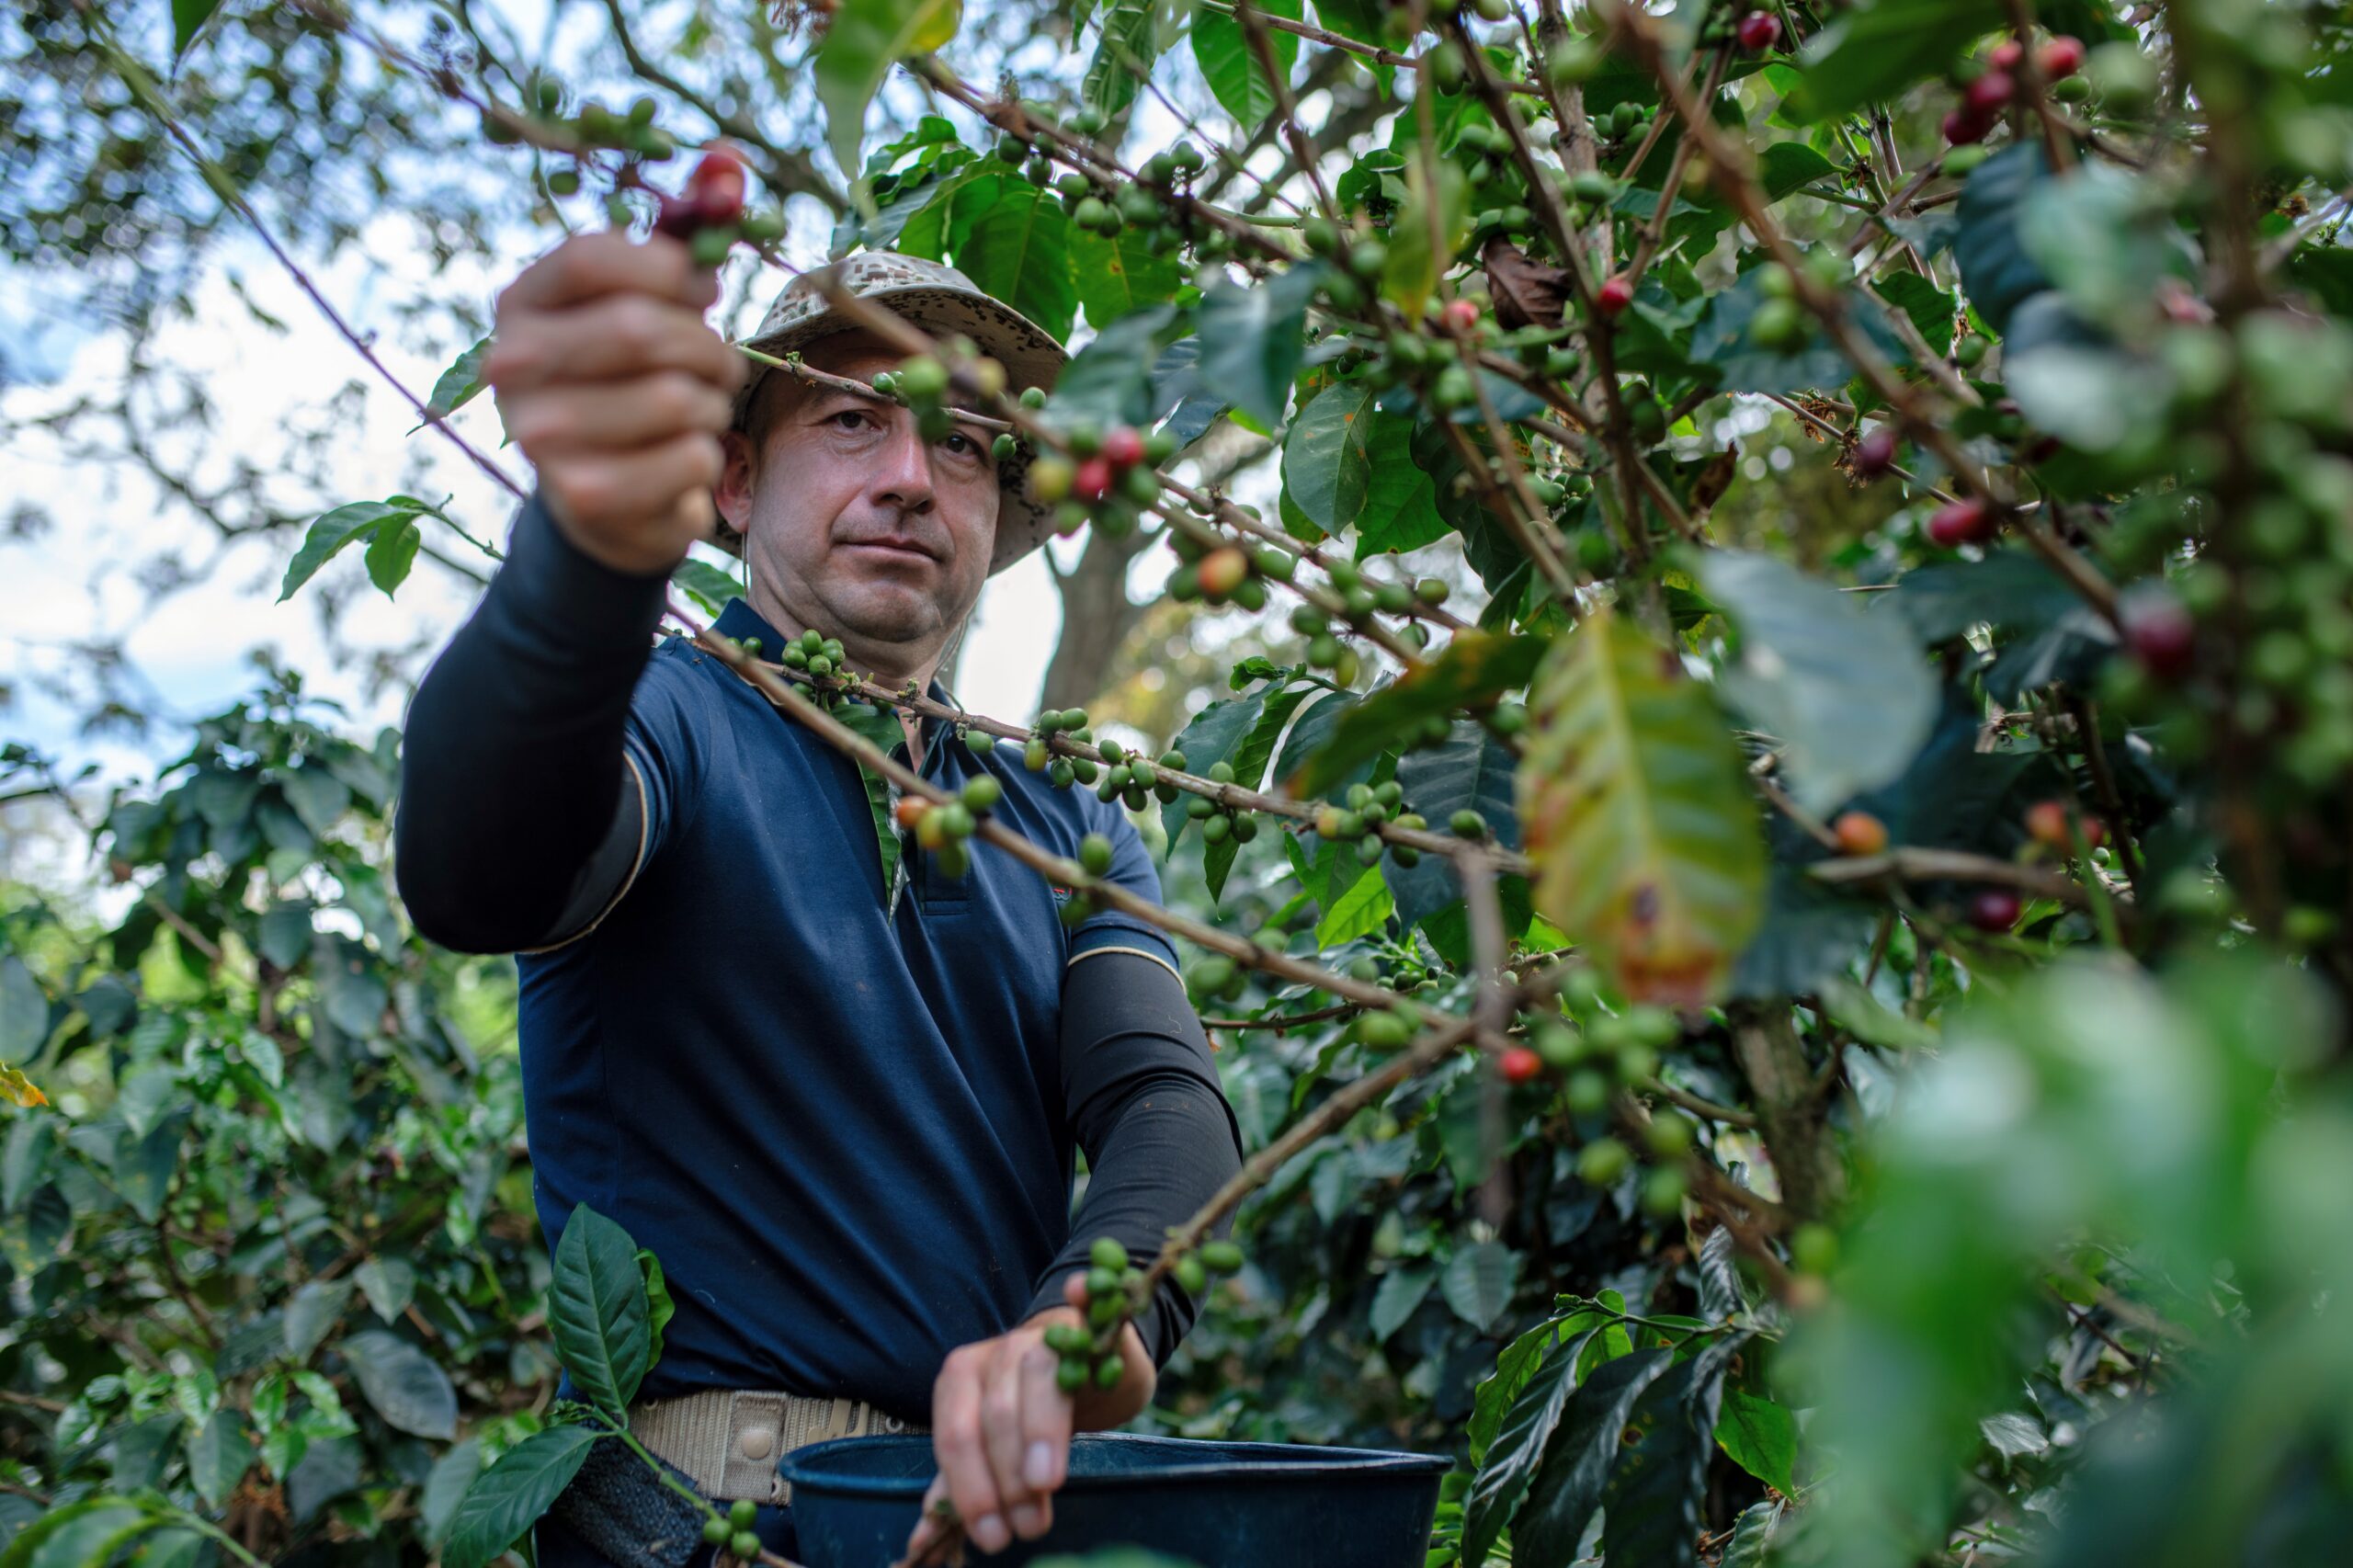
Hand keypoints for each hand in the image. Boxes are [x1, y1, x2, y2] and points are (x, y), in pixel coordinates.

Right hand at [486, 226, 745, 574]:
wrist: (602, 497)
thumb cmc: (629, 378)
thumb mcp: (644, 302)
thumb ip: (683, 236)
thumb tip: (729, 160)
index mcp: (519, 305)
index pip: (593, 256)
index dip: (669, 267)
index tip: (701, 288)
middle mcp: (512, 369)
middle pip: (642, 329)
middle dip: (706, 345)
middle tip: (718, 362)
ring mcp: (543, 438)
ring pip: (678, 397)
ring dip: (713, 402)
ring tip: (698, 408)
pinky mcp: (588, 497)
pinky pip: (694, 457)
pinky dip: (709, 455)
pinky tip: (682, 457)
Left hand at [901, 1271, 1154, 1562]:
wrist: (1080, 1367)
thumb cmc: (1031, 1412)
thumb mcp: (991, 1447)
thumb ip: (962, 1482)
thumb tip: (922, 1536)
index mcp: (960, 1380)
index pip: (957, 1435)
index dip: (972, 1486)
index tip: (992, 1533)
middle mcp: (997, 1351)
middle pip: (996, 1414)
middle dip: (1008, 1477)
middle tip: (1027, 1526)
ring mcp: (1045, 1330)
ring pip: (1038, 1379)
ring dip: (1041, 1438)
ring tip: (1047, 1490)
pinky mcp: (1088, 1318)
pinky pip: (1085, 1301)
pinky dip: (1084, 1293)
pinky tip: (1082, 1291)